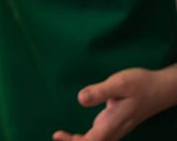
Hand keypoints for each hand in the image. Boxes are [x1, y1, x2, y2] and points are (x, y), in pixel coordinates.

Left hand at [53, 65, 176, 140]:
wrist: (161, 89)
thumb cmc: (140, 84)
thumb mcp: (119, 83)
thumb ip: (100, 92)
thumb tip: (80, 99)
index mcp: (113, 121)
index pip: (92, 140)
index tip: (57, 135)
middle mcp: (115, 129)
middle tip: (57, 135)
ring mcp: (117, 128)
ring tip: (62, 136)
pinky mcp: (117, 124)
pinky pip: (101, 137)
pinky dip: (87, 138)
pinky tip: (78, 135)